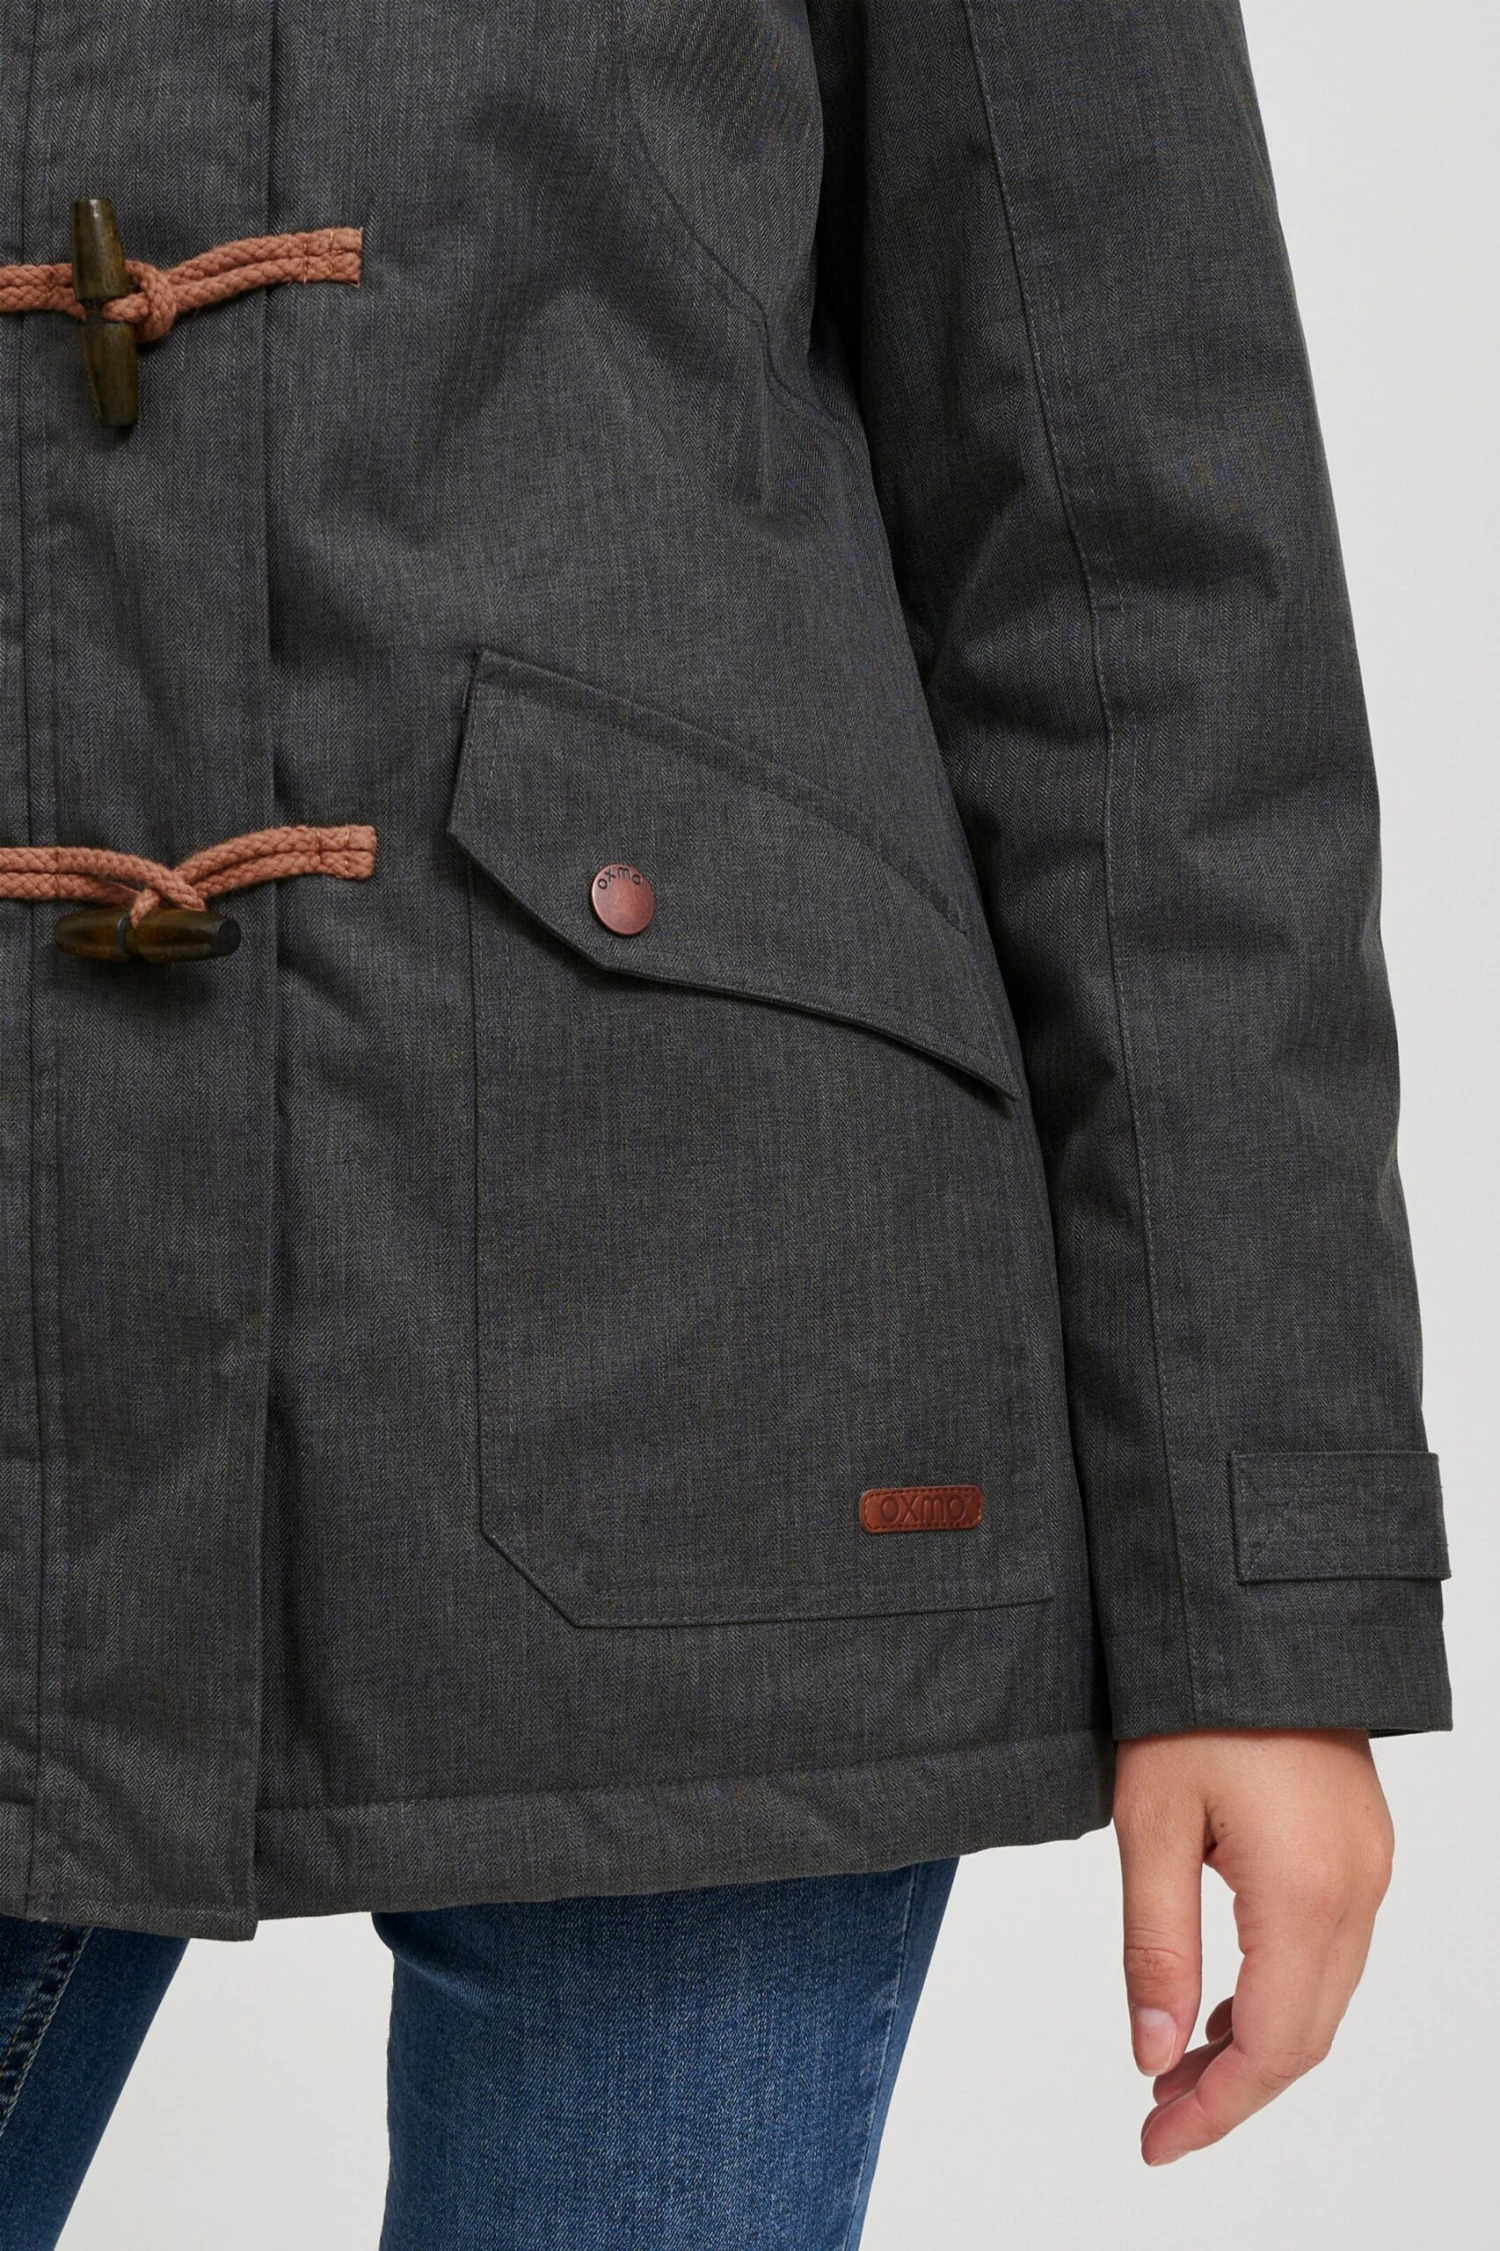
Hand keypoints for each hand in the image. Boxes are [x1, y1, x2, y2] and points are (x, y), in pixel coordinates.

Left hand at [1113, 1728, 1393, 2165]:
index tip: (1155, 2142)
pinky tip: (1223, 1998)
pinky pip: (1332, 1949)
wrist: (1253, 1608)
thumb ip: (1156, 1948)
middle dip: (1234, 2090)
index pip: (1274, 2048)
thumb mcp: (1151, 1823)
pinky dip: (1281, 1991)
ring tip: (1176, 2064)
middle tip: (1158, 2116)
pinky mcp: (1361, 1842)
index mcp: (1306, 1894)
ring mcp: (1370, 1865)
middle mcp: (1358, 1890)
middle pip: (1308, 2035)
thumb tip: (1153, 2055)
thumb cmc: (1192, 1701)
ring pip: (1325, 1995)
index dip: (1216, 2111)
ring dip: (1258, 2042)